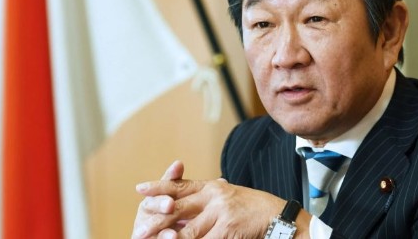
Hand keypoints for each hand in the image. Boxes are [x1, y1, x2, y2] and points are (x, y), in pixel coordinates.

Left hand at [133, 161, 307, 237]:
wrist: (278, 216)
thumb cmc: (254, 208)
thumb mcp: (230, 196)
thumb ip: (209, 198)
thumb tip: (187, 201)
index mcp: (213, 187)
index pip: (181, 185)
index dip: (159, 187)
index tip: (140, 189)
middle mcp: (214, 196)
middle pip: (178, 207)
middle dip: (156, 221)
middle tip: (139, 231)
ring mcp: (221, 212)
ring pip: (188, 231)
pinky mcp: (228, 228)